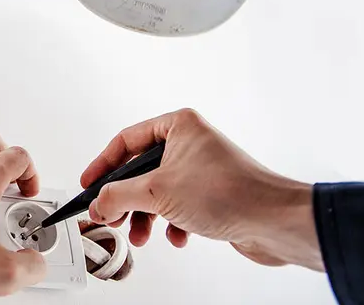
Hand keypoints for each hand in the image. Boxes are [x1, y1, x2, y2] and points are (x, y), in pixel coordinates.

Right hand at [81, 109, 323, 270]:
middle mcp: (190, 143)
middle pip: (140, 170)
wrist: (274, 222)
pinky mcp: (211, 194)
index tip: (89, 184)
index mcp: (178, 126)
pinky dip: (172, 223)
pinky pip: (178, 206)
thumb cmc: (231, 193)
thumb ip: (119, 196)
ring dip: (146, 216)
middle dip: (125, 198)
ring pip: (158, 192)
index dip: (103, 164)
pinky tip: (178, 236)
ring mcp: (201, 169)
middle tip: (110, 215)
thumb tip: (98, 203)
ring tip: (141, 234)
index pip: (126, 141)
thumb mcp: (158, 192)